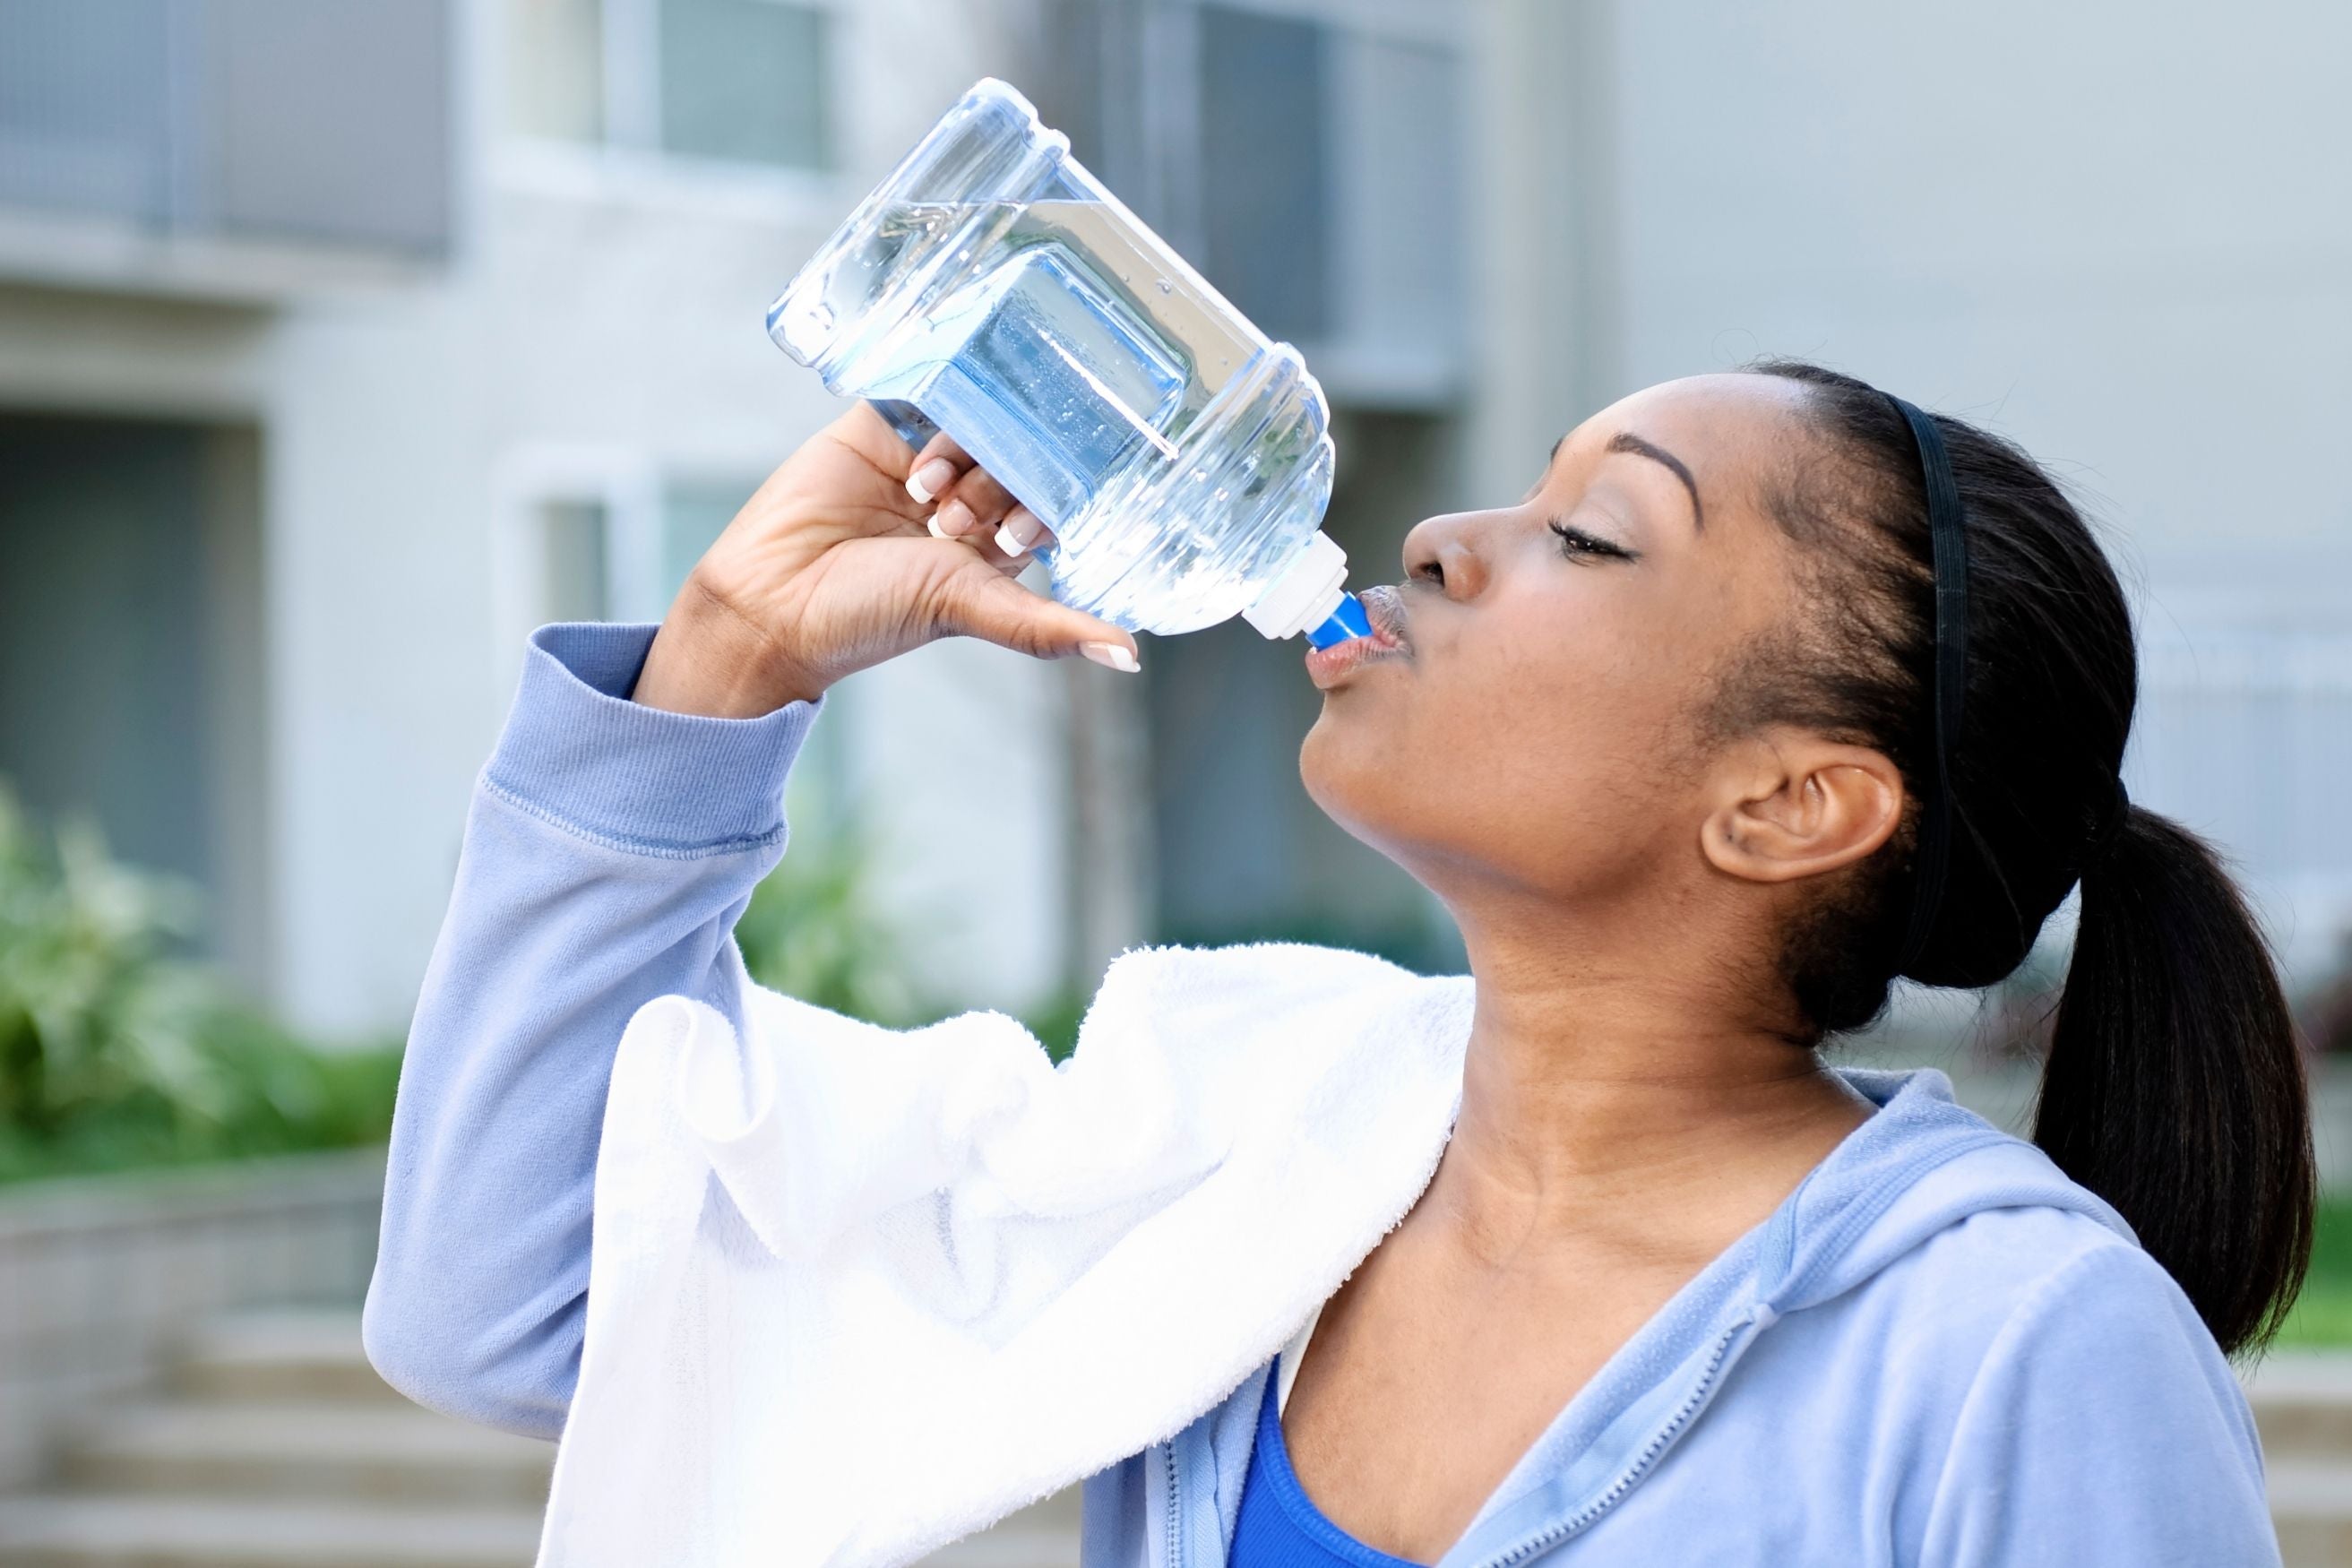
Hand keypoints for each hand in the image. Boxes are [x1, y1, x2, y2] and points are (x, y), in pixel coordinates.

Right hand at [632, 405, 1139, 717]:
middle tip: (950, 524)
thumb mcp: (971, 609)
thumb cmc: (872, 615)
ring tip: (921, 500)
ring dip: (957, 454)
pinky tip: (915, 443)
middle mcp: (967, 494)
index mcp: (997, 541)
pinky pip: (921, 386)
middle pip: (1017, 452)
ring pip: (975, 418)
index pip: (1051, 493)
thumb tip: (1128, 658)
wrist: (773, 599)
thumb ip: (1047, 627)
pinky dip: (928, 400)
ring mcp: (922, 454)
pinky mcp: (876, 422)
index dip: (1041, 501)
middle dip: (993, 484)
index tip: (1011, 533)